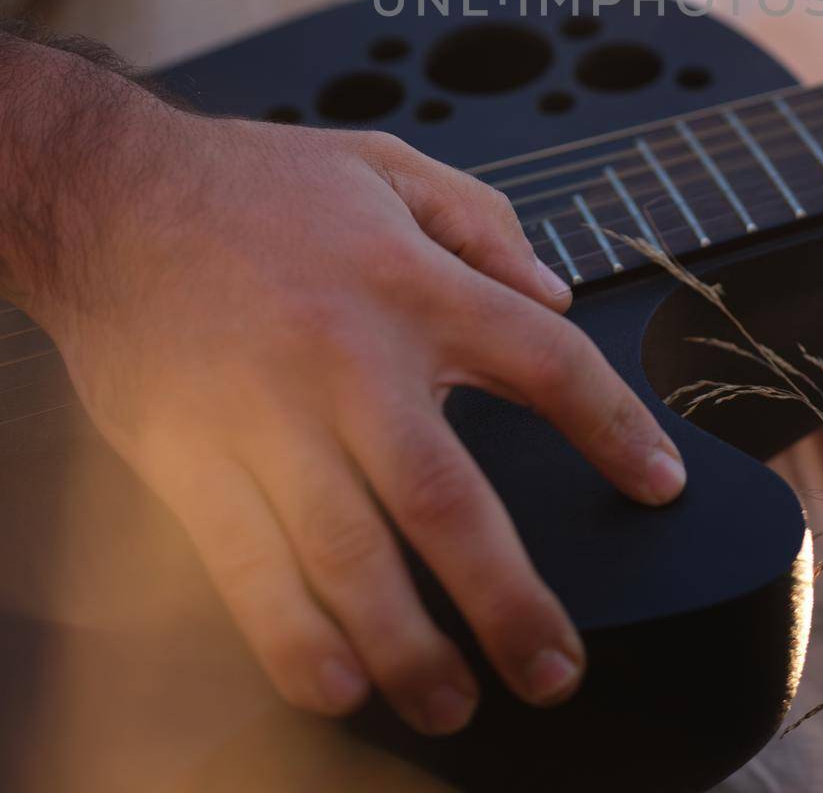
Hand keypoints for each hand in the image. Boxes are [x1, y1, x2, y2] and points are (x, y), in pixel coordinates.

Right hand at [40, 103, 686, 736]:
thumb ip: (484, 222)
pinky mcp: (189, 457)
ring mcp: (264, 415)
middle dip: (508, 596)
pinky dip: (292, 636)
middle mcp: (348, 356)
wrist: (115, 195)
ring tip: (456, 703)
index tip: (659, 483)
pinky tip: (339, 684)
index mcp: (411, 283)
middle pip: (445, 497)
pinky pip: (245, 565)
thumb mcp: (389, 167)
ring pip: (348, 553)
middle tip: (555, 669)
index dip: (615, 427)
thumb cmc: (261, 183)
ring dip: (408, 644)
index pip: (544, 362)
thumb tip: (557, 292)